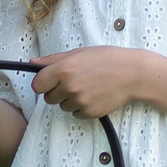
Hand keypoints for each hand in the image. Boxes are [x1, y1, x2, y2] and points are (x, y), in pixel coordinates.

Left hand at [30, 47, 153, 119]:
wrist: (133, 74)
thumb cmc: (108, 59)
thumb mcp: (80, 53)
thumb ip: (53, 60)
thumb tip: (32, 63)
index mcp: (64, 69)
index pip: (37, 85)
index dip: (43, 83)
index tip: (51, 81)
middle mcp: (69, 86)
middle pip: (49, 98)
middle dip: (57, 92)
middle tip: (75, 82)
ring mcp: (79, 101)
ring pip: (63, 106)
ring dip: (71, 100)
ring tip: (88, 87)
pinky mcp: (89, 112)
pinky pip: (76, 114)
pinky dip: (82, 108)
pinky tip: (95, 96)